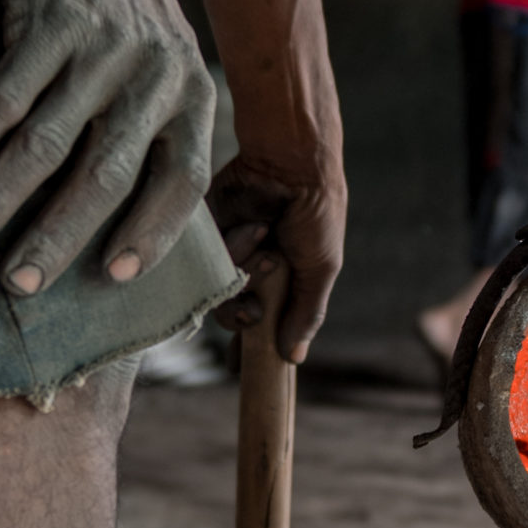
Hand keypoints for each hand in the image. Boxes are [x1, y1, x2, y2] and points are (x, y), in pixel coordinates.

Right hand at [0, 0, 212, 296]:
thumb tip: (125, 250)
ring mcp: (104, 45)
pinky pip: (6, 92)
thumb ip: (155, 148)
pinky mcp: (53, 17)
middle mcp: (155, 74)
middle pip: (107, 173)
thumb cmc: (128, 34)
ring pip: (46, 139)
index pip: (183, 180)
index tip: (112, 277)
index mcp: (192, 98)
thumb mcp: (166, 83)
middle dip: (58, 235)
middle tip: (18, 284)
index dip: (152, 231)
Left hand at [208, 148, 346, 361]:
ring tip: (265, 242)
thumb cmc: (316, 213)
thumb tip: (295, 359)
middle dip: (247, 310)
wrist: (292, 161)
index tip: (244, 366)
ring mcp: (228, 250)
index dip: (252, 347)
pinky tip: (251, 228)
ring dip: (244, 270)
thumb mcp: (322, 268)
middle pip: (233, 314)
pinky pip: (206, 258)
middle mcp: (253, 270)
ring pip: (218, 287)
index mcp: (283, 282)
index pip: (262, 326)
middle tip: (261, 297)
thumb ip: (307, 313)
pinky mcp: (207, 230)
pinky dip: (230, 247)